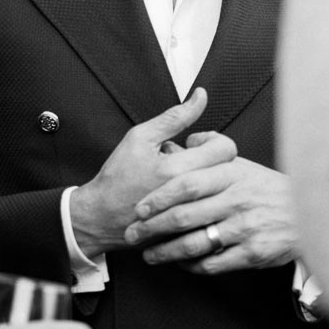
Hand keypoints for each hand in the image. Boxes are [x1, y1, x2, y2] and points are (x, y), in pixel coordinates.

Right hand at [69, 88, 237, 257]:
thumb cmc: (118, 178)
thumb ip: (175, 116)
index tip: (196, 144)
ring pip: (221, 192)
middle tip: (191, 159)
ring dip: (209, 181)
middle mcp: (189, 196)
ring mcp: (191, 217)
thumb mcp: (141, 137)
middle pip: (228, 170)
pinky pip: (211, 211)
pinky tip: (184, 198)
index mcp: (178, 170)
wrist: (100, 217)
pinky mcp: (190, 232)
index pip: (226, 149)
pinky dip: (202, 202)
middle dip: (213, 160)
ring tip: (185, 180)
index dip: (214, 140)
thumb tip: (201, 96)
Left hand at [123, 148, 298, 274]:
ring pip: (194, 243)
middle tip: (133, 233)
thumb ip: (209, 151)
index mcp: (231, 175)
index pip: (186, 184)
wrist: (312, 213)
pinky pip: (213, 263)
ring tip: (149, 255)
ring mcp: (245, 228)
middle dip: (152, 227)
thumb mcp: (242, 163)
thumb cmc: (268, 188)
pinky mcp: (252, 253)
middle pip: (183, 216)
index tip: (139, 207)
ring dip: (166, 252)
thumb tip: (178, 143)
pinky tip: (181, 264)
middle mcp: (236, 200)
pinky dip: (192, 266)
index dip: (158, 197)